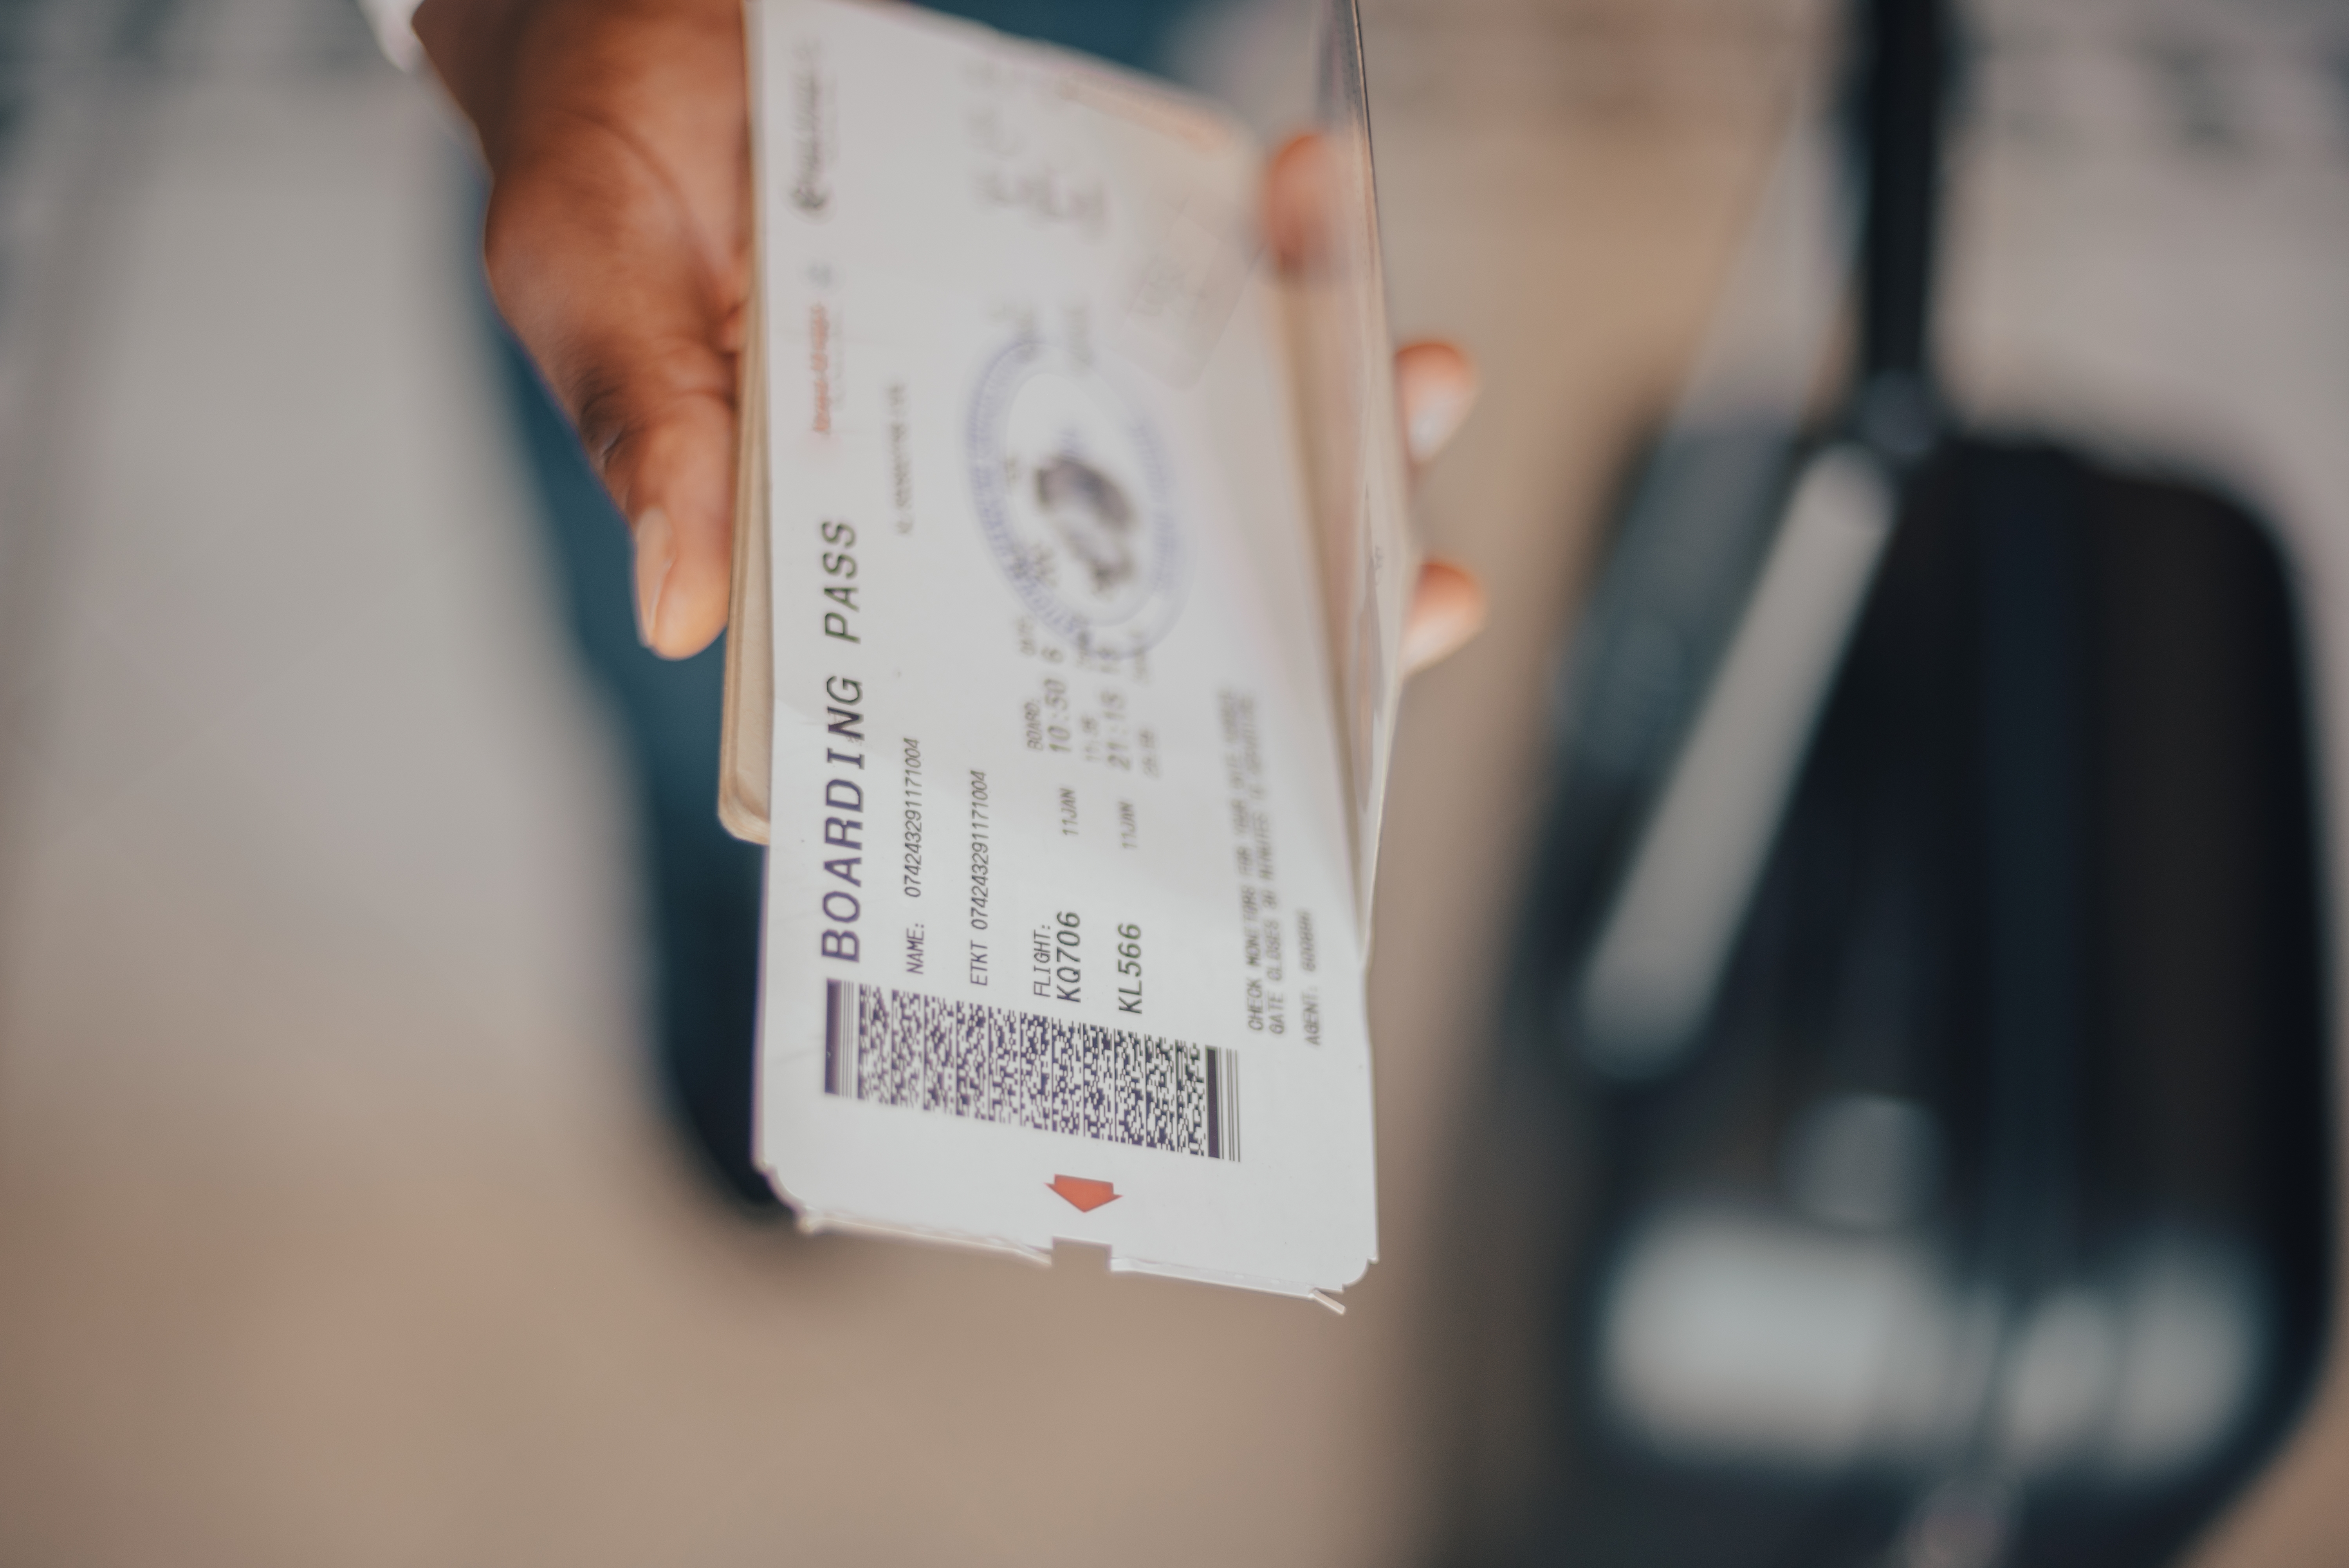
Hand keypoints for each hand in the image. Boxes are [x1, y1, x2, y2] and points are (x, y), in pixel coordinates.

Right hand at [416, 0, 1483, 671]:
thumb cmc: (594, 143)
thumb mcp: (585, 272)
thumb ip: (639, 420)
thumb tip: (685, 605)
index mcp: (853, 532)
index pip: (1008, 667)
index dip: (1141, 725)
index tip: (1276, 742)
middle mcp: (964, 470)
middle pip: (1158, 574)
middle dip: (1303, 599)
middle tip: (1419, 596)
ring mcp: (1032, 364)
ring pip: (1211, 433)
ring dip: (1330, 425)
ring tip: (1421, 383)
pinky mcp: (1073, 256)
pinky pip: (1202, 271)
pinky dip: (1271, 245)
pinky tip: (1312, 202)